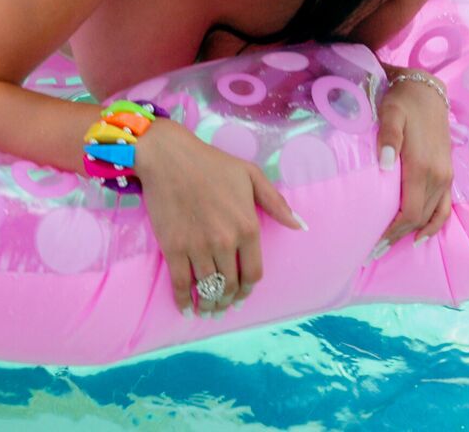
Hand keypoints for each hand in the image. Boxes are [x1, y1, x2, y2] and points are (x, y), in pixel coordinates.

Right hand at [134, 119, 305, 317]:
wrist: (169, 158)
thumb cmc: (211, 164)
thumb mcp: (251, 175)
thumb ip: (276, 202)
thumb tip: (299, 225)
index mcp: (248, 227)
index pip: (254, 273)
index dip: (248, 289)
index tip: (242, 294)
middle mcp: (225, 242)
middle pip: (231, 285)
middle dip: (228, 300)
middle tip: (224, 305)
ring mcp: (198, 247)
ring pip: (208, 288)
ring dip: (209, 304)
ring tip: (208, 309)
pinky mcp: (174, 248)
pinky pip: (181, 284)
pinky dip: (184, 301)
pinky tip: (186, 308)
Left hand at [371, 69, 453, 259]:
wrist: (427, 90)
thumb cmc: (402, 102)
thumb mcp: (390, 113)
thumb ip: (387, 137)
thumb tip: (383, 164)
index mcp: (422, 166)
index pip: (410, 211)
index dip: (393, 231)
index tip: (374, 243)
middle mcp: (438, 175)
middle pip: (419, 218)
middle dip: (398, 236)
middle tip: (374, 251)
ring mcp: (446, 175)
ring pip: (433, 215)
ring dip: (415, 233)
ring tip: (393, 246)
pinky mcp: (448, 172)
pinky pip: (446, 207)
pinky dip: (436, 223)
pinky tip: (423, 234)